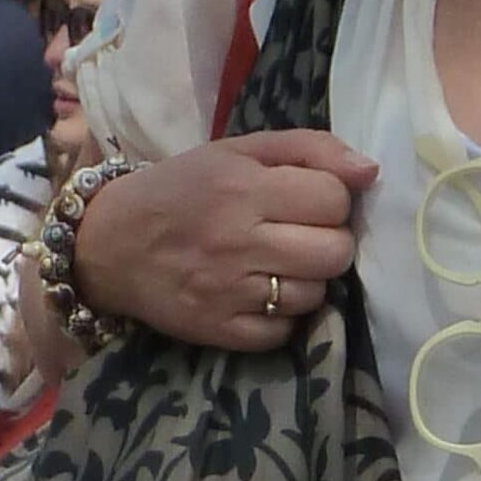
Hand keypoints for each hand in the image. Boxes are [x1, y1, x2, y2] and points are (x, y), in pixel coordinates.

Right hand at [70, 132, 375, 352]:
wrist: (109, 243)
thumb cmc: (181, 188)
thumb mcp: (236, 151)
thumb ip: (308, 149)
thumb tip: (371, 171)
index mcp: (243, 186)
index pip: (335, 198)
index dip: (329, 198)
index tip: (305, 199)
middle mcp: (238, 239)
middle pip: (336, 252)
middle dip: (327, 241)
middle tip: (298, 235)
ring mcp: (230, 291)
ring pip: (316, 294)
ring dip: (305, 279)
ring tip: (275, 264)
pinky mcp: (220, 331)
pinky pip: (284, 331)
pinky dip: (280, 315)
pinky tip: (257, 293)